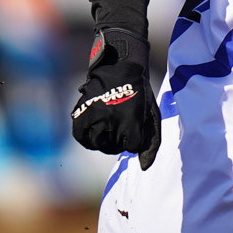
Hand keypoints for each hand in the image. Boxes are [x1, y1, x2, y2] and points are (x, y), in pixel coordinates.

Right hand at [71, 27, 160, 169]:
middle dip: (118, 141)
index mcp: (131, 121)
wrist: (121, 65)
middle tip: (121, 127)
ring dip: (103, 140)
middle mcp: (112, 121)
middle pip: (112, 148)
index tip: (134, 128)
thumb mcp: (152, 115)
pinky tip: (94, 130)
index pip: (131, 147)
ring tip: (108, 129)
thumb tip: (144, 167)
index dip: (133, 140)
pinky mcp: (81, 112)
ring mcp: (95, 116)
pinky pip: (80, 136)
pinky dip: (87, 137)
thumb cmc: (140, 92)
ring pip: (96, 143)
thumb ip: (151, 143)